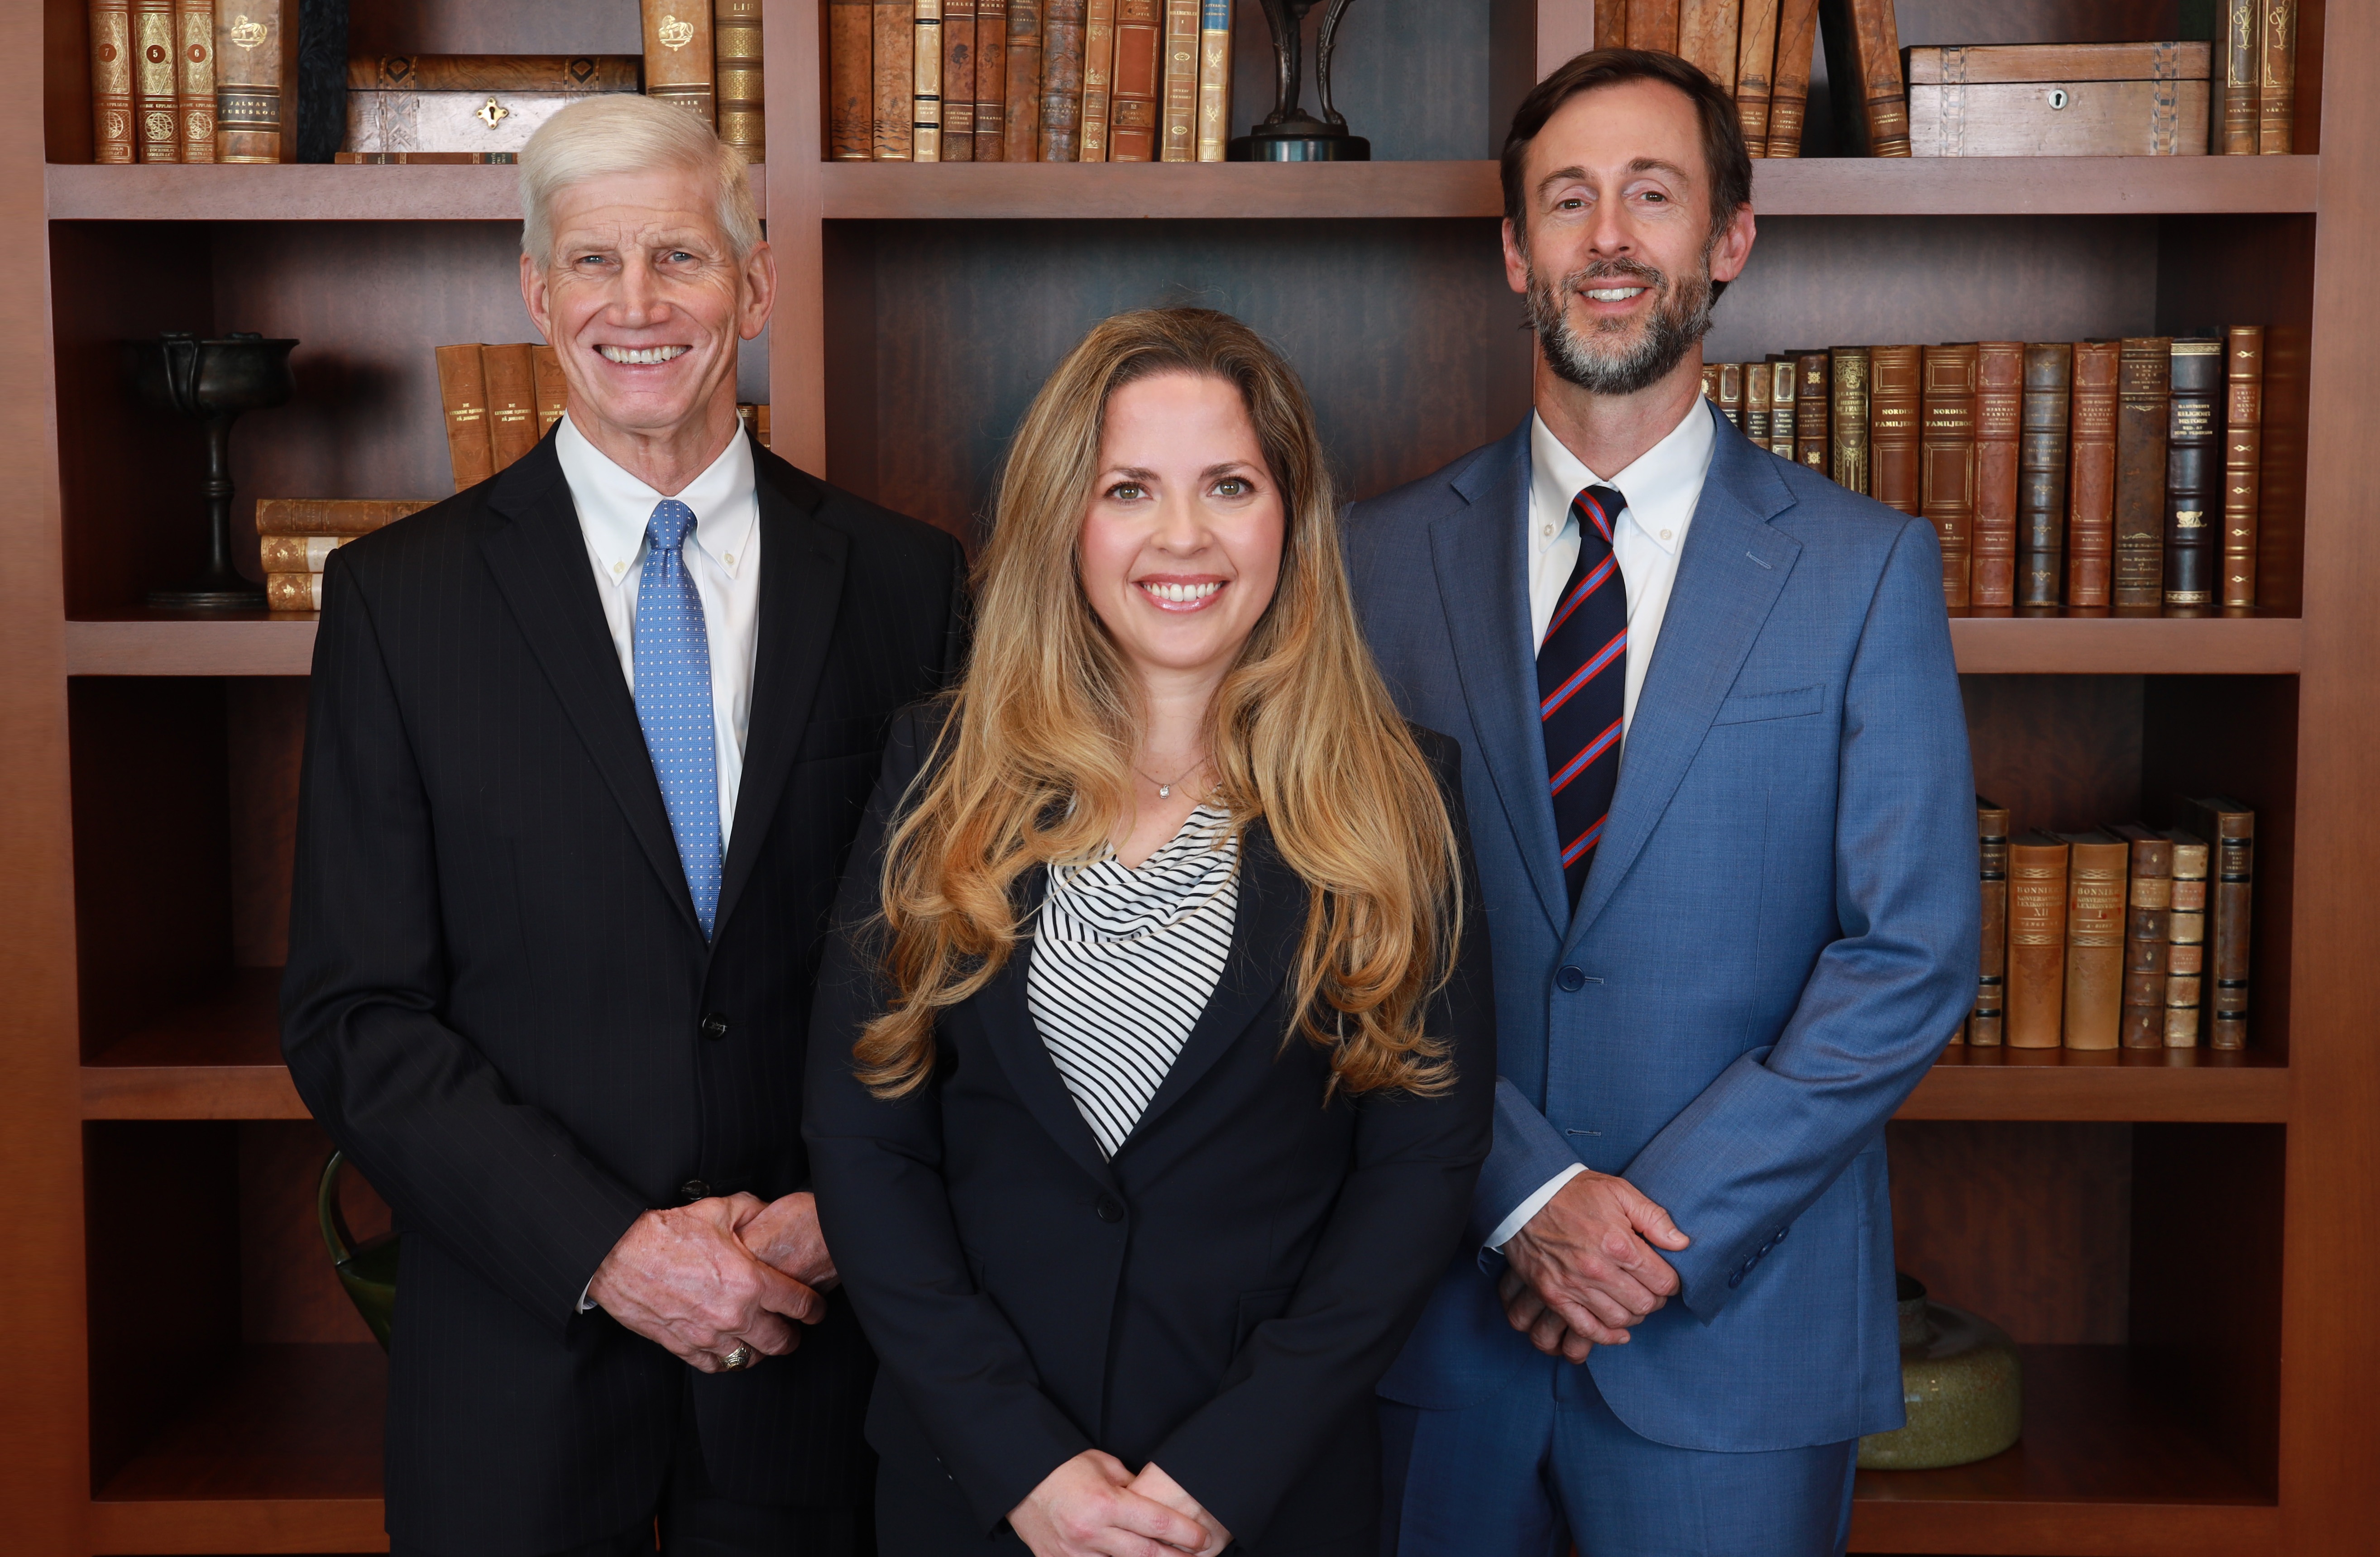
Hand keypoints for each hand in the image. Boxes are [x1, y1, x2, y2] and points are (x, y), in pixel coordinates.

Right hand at [588, 1194, 823, 1371]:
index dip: (815, 1308)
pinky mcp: (683, 1346)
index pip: (801, 1305)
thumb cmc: (668, 1232)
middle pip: (782, 1341)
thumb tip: (770, 1213)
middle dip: (792, 1335)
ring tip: (762, 1340)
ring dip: (760, 1351)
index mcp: (751, 1281)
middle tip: (792, 1328)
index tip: (816, 1308)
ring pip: (751, 1359)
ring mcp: (708, 1335)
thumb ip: (754, 1212)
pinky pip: (716, 1366)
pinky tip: (729, 1349)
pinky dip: (726, 1361)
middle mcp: (735, 1314)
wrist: (619, 1254)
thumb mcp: (720, 1210)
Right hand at [1009, 1450, 1212, 1556]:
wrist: (1019, 1479)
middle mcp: (1090, 1532)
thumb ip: (1131, 1486)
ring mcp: (1073, 1553)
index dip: (1185, 1535)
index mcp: (1104, 1503)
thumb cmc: (1063, 1468)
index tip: (1203, 1540)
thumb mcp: (1103, 1466)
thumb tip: (1155, 1502)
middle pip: (1146, 1555)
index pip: (1156, 1524)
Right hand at [1503, 1171, 1689, 1350]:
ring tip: (1632, 1302)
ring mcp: (1573, 1285)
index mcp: (1619, 1243)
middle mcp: (1597, 1269)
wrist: (1524, 1195)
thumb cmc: (1573, 1192)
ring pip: (1619, 1319)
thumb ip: (1653, 1217)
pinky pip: (1586, 1329)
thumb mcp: (1619, 1191)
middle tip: (1651, 1290)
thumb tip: (1682, 1243)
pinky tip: (1618, 1332)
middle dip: (1655, 1300)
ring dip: (1633, 1316)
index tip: (1666, 1277)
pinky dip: (1606, 1336)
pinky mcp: (1553, 1295)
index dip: (1671, 1282)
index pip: (1663, 1281)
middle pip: (1644, 1304)